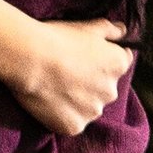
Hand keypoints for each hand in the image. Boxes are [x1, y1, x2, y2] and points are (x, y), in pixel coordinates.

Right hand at [6, 16, 135, 135]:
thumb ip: (111, 30)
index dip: (102, 60)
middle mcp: (111, 91)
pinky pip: (71, 122)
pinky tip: (48, 102)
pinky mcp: (74, 126)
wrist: (29, 59)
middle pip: (104, 89)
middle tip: (66, 74)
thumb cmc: (58, 39)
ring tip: (54, 88)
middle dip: (90, 83)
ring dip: (77, 101)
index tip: (84, 58)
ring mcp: (92, 111)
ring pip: (88, 107)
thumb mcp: (88, 27)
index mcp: (119, 65)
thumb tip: (122, 31)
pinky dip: (62, 116)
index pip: (120, 63)